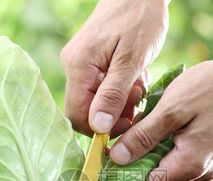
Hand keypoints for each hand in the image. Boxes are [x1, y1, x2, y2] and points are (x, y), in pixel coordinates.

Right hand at [60, 0, 168, 135]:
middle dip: (115, 113)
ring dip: (122, 101)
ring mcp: (80, 66)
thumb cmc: (139, 19)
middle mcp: (72, 68)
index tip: (129, 122)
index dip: (101, 128)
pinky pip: (102, 89)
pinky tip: (136, 77)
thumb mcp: (132, 60)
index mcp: (78, 67)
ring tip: (140, 82)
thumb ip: (114, 95)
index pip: (77, 116)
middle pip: (87, 111)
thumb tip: (99, 127)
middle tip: (138, 96)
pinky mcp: (90, 65)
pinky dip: (122, 90)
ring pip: (97, 102)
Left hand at [109, 52, 212, 180]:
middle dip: (133, 169)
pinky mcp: (209, 157)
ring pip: (166, 173)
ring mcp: (207, 167)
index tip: (106, 160)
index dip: (122, 179)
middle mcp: (200, 174)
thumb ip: (143, 137)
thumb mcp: (171, 108)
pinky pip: (178, 163)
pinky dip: (163, 151)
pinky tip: (157, 131)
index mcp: (190, 165)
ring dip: (148, 159)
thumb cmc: (212, 88)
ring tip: (137, 133)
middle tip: (117, 145)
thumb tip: (117, 159)